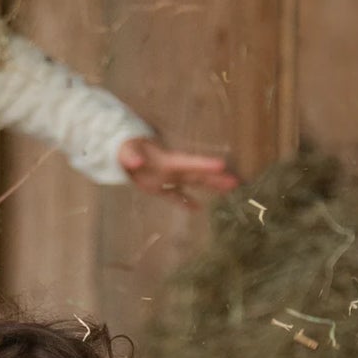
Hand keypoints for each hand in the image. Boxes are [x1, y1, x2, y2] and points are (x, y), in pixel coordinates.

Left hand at [119, 134, 237, 203]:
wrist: (121, 151)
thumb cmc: (126, 148)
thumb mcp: (126, 151)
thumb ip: (131, 156)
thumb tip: (134, 162)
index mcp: (167, 161)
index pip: (189, 163)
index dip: (204, 165)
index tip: (222, 165)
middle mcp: (172, 169)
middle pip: (198, 174)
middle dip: (216, 178)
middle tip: (236, 181)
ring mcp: (168, 178)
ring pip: (193, 183)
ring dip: (210, 187)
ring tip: (230, 189)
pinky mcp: (159, 186)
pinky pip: (175, 195)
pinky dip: (185, 201)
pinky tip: (197, 209)